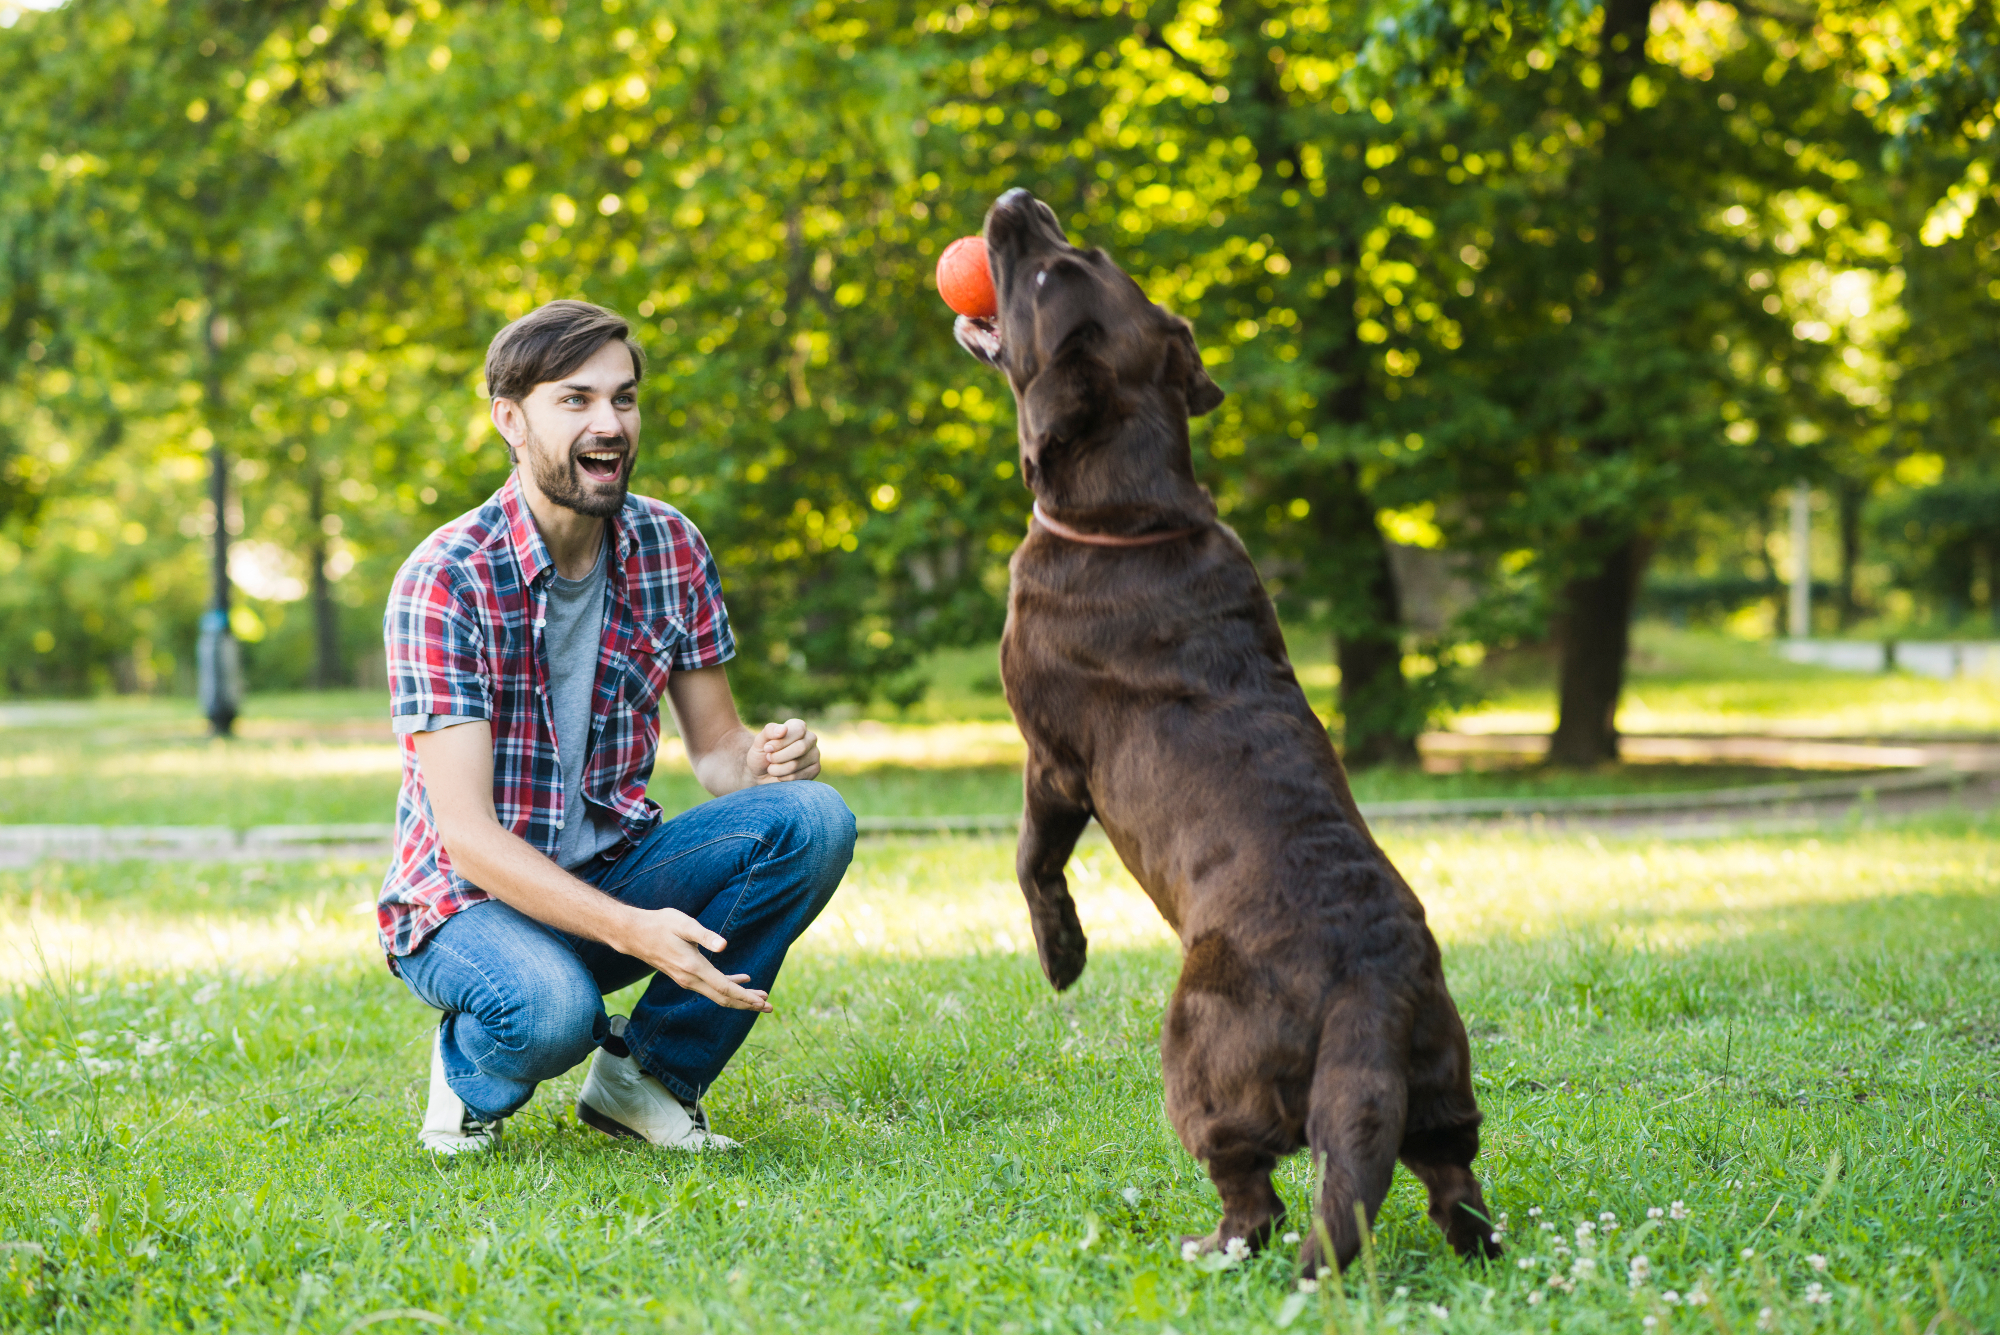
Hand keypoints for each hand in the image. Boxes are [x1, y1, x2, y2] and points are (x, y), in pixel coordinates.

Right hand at [621, 908, 771, 1011]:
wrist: (634, 935)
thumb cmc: (660, 924)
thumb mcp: (684, 924)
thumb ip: (705, 935)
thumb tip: (724, 945)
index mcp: (693, 967)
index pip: (724, 988)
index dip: (745, 997)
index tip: (762, 1003)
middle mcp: (690, 979)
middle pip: (724, 998)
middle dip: (747, 1003)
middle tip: (769, 1007)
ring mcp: (687, 980)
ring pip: (718, 994)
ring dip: (740, 997)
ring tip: (761, 998)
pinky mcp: (685, 976)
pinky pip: (711, 987)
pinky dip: (728, 986)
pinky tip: (743, 979)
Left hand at [747, 717, 819, 783]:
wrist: (762, 773)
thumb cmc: (762, 754)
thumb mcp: (760, 740)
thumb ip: (770, 731)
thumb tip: (784, 729)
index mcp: (798, 726)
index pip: (798, 731)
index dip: (781, 742)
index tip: (767, 748)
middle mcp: (810, 738)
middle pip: (800, 748)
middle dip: (778, 757)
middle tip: (769, 759)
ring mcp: (815, 754)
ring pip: (797, 764)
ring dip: (777, 769)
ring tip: (772, 768)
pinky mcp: (815, 769)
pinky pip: (798, 777)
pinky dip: (784, 778)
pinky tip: (781, 775)